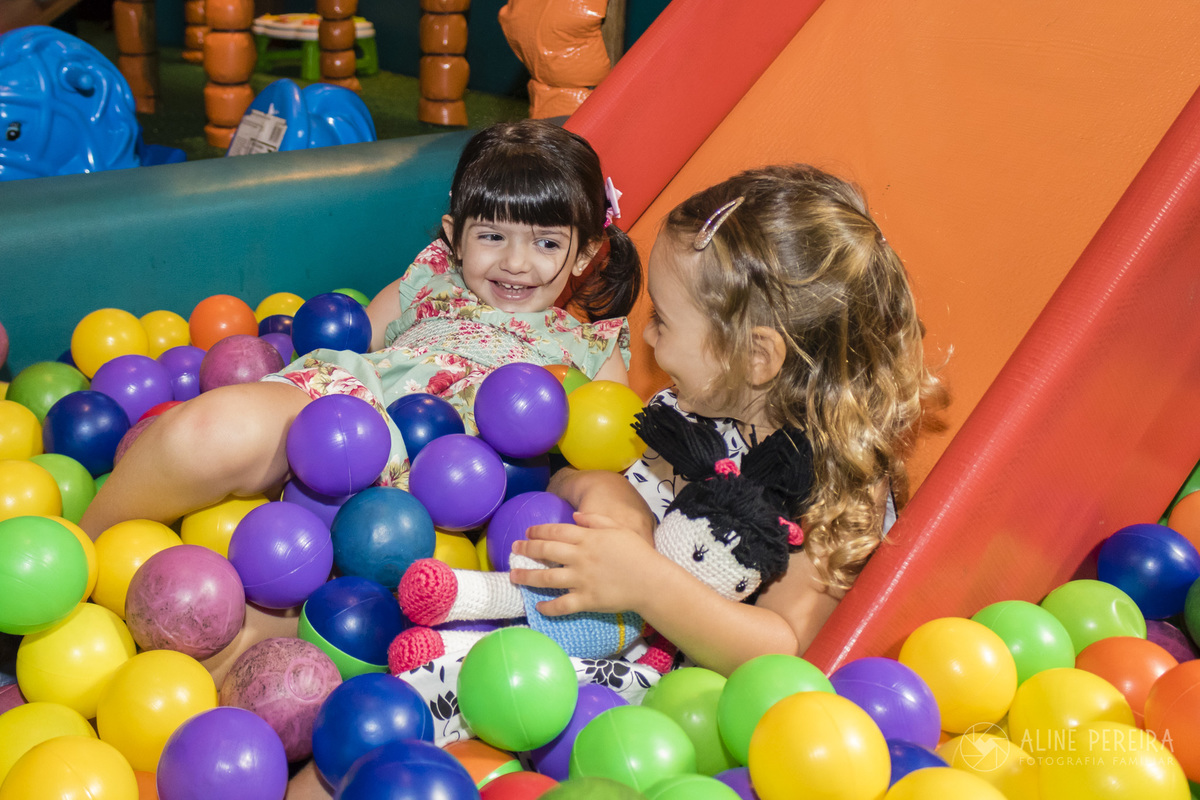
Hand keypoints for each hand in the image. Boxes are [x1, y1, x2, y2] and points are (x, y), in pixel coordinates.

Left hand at [509, 512, 663, 616]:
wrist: (651, 581)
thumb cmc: (637, 553)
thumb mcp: (618, 528)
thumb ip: (595, 520)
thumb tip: (575, 515)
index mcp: (587, 539)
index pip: (556, 531)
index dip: (538, 531)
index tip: (527, 532)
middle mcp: (580, 558)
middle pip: (546, 551)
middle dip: (526, 549)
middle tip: (514, 549)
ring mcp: (581, 580)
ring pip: (547, 579)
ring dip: (527, 577)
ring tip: (514, 576)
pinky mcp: (586, 600)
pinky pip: (562, 605)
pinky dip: (548, 607)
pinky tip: (538, 607)